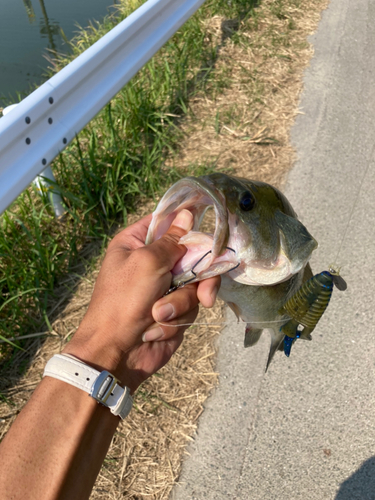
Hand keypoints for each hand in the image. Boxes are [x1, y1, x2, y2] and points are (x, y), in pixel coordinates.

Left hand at [63, 210, 219, 392]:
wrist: (116, 352)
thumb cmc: (124, 300)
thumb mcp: (148, 262)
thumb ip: (173, 240)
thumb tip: (187, 214)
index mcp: (137, 242)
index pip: (168, 221)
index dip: (187, 224)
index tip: (205, 228)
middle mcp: (152, 261)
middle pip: (192, 253)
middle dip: (196, 274)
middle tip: (202, 288)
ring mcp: (165, 286)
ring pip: (196, 282)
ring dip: (181, 301)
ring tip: (160, 315)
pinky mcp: (175, 308)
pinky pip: (192, 304)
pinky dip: (177, 317)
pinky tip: (159, 327)